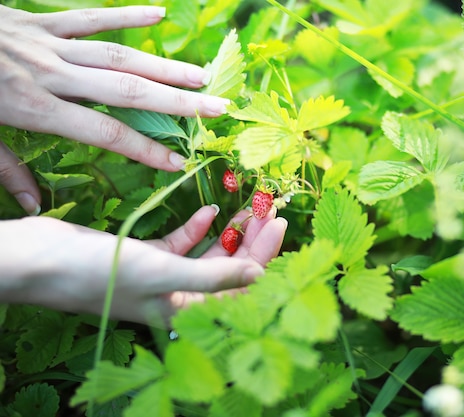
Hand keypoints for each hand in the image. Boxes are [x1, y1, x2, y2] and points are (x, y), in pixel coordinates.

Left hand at [0, 5, 228, 213]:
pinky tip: (158, 15)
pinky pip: (89, 17)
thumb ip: (7, 171)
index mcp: (34, 109)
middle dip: (177, 101)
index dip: (144, 149)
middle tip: (216, 108)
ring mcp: (47, 43)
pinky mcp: (39, 21)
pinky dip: (125, 15)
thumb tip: (36, 206)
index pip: (105, 133)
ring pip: (119, 55)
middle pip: (127, 90)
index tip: (178, 162)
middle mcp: (51, 75)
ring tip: (201, 75)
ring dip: (164, 66)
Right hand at [0, 205, 287, 324]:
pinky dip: (197, 227)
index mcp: (185, 311)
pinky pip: (182, 244)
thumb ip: (212, 274)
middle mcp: (179, 297)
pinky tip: (210, 211)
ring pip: (208, 254)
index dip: (264, 257)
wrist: (40, 259)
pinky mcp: (148, 257)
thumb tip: (259, 275)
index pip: (240, 287)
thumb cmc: (99, 273)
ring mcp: (164, 276)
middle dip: (251, 240)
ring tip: (249, 206)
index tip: (280, 224)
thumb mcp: (161, 273)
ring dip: (228, 231)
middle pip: (228, 269)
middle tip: (269, 208)